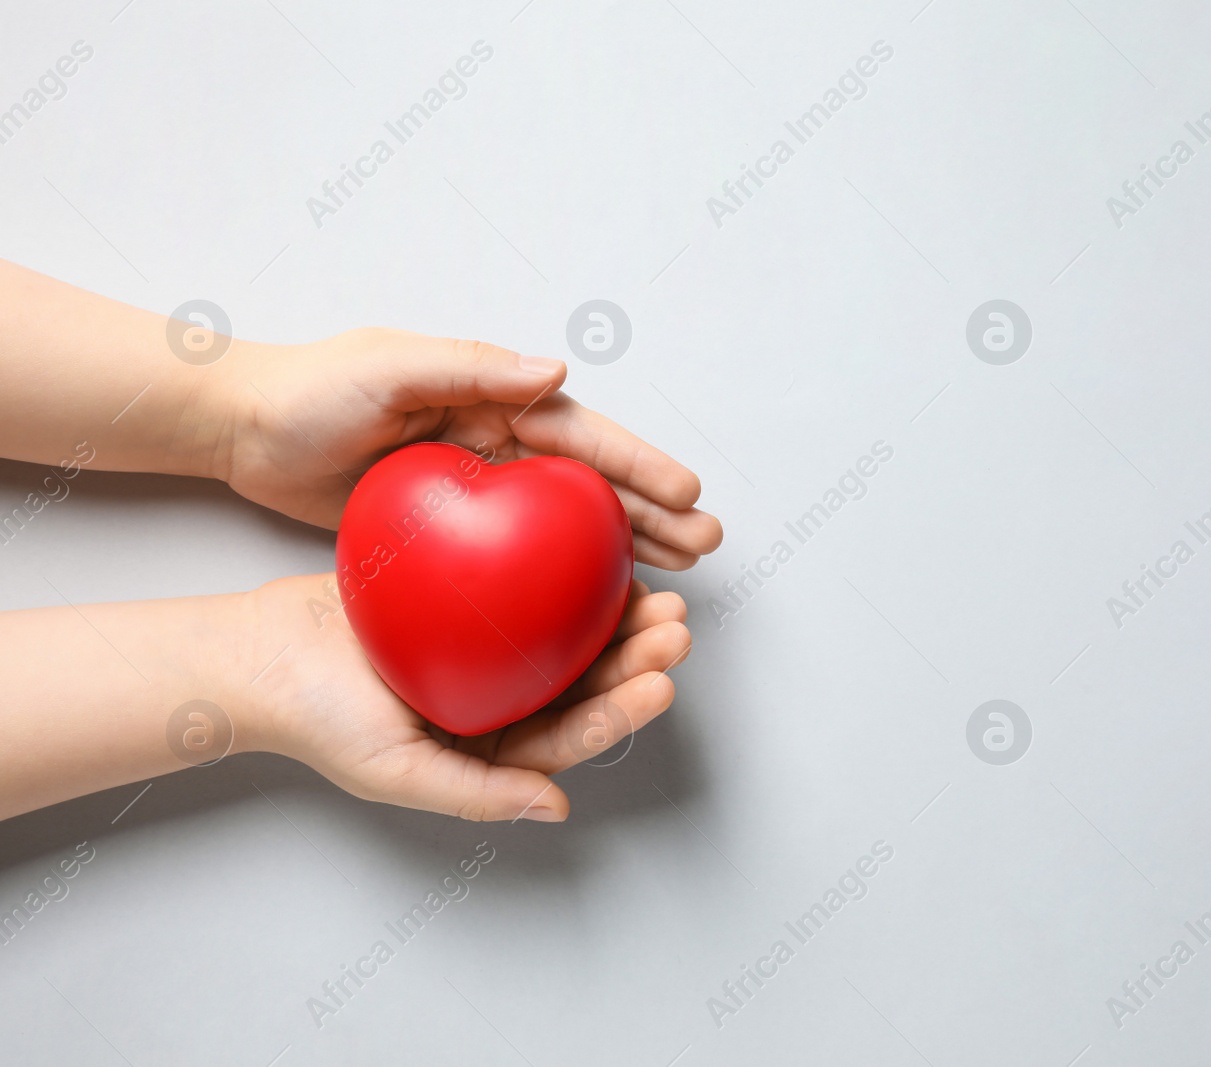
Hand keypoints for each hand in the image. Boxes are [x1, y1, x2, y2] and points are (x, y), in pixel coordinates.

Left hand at [212, 328, 721, 568]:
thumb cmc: (310, 390)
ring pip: (568, 523)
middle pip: (592, 482)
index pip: (581, 434)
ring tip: (676, 576)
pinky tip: (590, 605)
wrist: (244, 428)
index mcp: (494, 397)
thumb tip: (555, 369)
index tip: (687, 493)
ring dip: (625, 546)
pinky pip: (523, 556)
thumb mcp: (388, 365)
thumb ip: (471, 365)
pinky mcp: (452, 530)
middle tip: (705, 546)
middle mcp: (498, 441)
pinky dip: (564, 575)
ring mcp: (481, 490)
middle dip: (655, 510)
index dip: (638, 463)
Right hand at [240, 573, 690, 820]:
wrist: (260, 653)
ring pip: (568, 634)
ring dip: (616, 617)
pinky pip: (529, 587)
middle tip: (677, 628)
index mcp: (492, 746)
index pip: (572, 733)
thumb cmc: (318, 720)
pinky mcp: (471, 603)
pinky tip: (596, 554)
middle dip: (638, 658)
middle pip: (584, 682)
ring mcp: (487, 650)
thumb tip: (558, 807)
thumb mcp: (394, 771)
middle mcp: (499, 699)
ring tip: (657, 593)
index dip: (622, 712)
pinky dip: (565, 573)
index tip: (662, 683)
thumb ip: (477, 794)